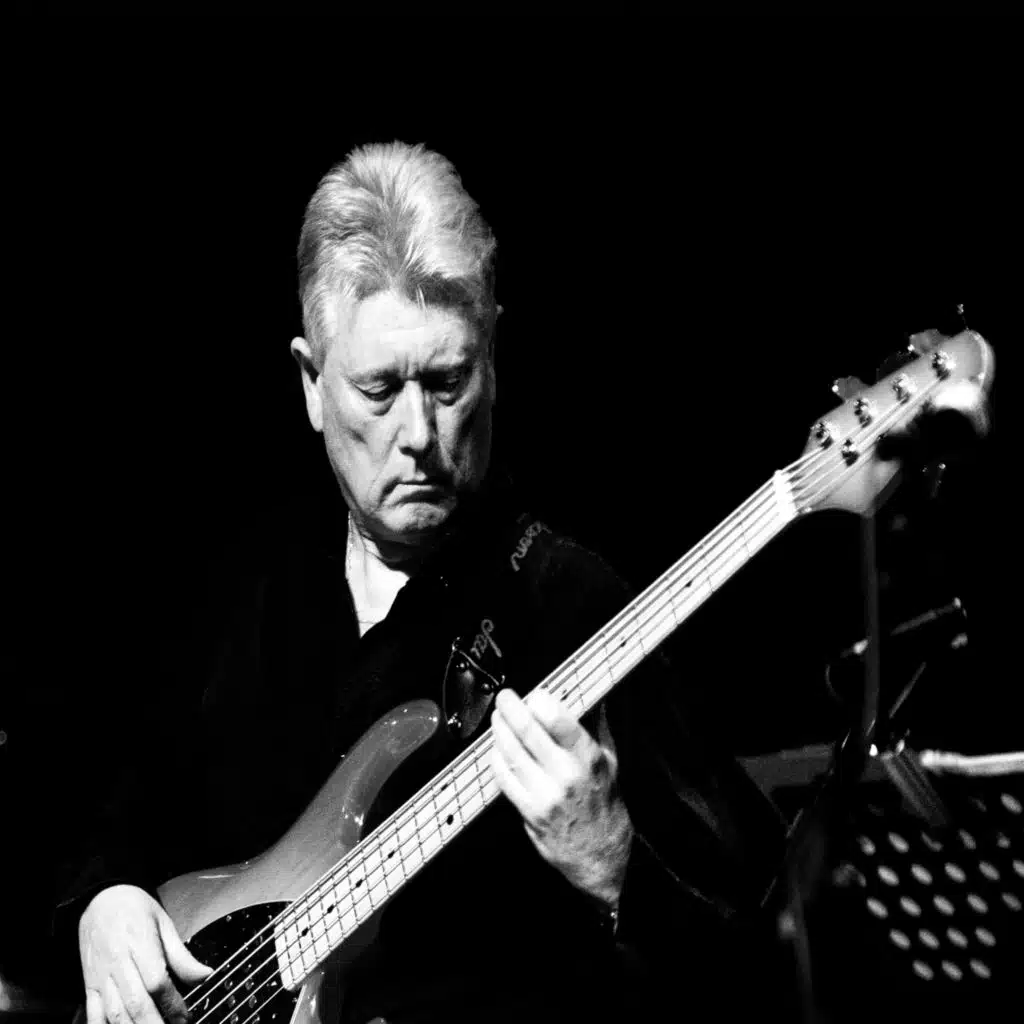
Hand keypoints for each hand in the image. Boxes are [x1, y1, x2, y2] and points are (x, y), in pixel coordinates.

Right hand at [79, 885, 212, 1023]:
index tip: (185, 1017)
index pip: (157, 981)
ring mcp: (101, 977)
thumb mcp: (163, 923)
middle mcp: (119, 963)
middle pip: (136, 1002)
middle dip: (154, 1023)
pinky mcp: (89, 985)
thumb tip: (205, 975)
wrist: (99, 899)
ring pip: (114, 1013)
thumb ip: (182, 955)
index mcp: (140, 944)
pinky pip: (93, 1014)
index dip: (172, 1003)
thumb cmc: (134, 909)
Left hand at [489, 688, 632, 906]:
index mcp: (589, 758)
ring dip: (500, 731)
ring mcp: (545, 795)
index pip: (560, 721)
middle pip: (529, 733)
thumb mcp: (610, 762)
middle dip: (512, 710)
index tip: (534, 694)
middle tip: (505, 698)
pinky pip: (505, 779)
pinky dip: (497, 759)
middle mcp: (566, 775)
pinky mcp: (529, 811)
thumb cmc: (605, 803)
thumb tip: (591, 699)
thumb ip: (598, 728)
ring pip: (512, 753)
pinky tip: (497, 748)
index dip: (541, 703)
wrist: (601, 854)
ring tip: (497, 719)